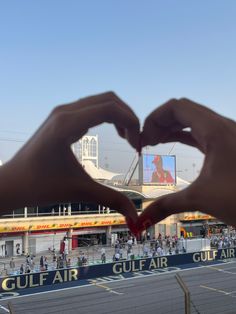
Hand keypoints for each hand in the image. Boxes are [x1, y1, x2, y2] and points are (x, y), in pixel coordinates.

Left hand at [0, 92, 139, 230]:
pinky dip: (107, 116)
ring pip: (100, 101)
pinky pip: (91, 108)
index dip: (131, 122)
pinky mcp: (61, 117)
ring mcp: (62, 112)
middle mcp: (65, 112)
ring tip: (126, 138)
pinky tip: (112, 133)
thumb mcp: (80, 191)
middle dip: (128, 117)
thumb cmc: (40, 187)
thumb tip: (136, 217)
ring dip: (118, 116)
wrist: (12, 183)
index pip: (110, 108)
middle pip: (109, 99)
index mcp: (67, 124)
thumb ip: (112, 200)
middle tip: (135, 142)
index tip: (137, 145)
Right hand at [137, 98, 235, 229]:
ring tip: (154, 141)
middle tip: (146, 142)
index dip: (155, 117)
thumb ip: (166, 206)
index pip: (177, 106)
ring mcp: (227, 134)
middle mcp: (222, 126)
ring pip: (192, 119)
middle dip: (160, 122)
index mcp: (215, 130)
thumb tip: (141, 220)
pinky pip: (200, 131)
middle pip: (183, 110)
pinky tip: (172, 143)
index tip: (143, 137)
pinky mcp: (228, 144)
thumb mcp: (201, 199)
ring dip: (171, 127)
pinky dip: (183, 134)